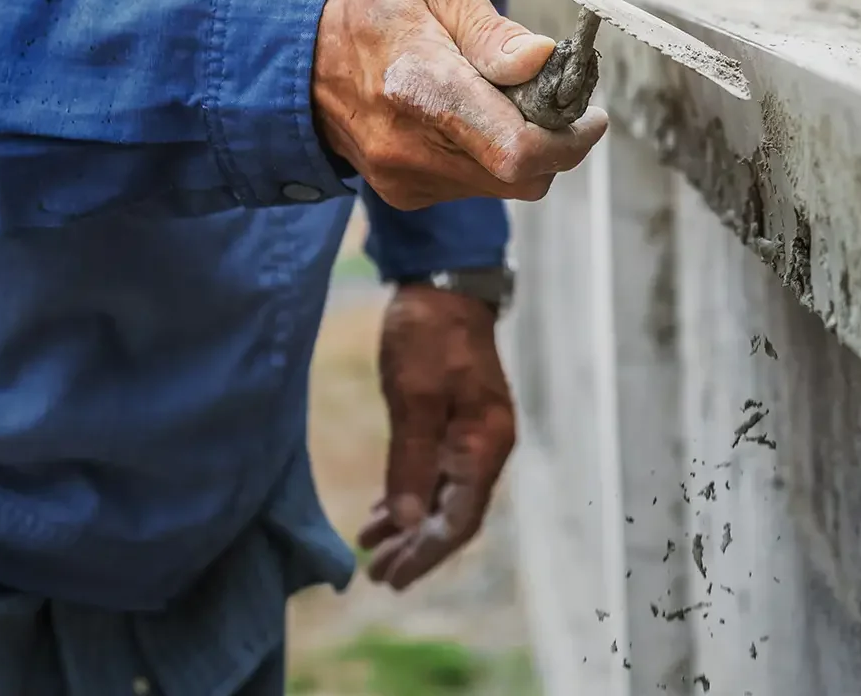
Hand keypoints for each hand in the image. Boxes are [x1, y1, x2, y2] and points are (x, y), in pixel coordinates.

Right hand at [313, 0, 607, 209]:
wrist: (296, 56)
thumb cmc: (373, 14)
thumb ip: (493, 35)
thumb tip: (541, 61)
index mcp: (421, 86)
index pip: (517, 148)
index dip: (570, 142)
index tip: (592, 118)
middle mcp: (411, 145)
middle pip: (521, 177)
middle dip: (554, 146)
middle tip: (558, 106)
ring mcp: (405, 177)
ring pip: (502, 187)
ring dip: (522, 152)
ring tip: (505, 103)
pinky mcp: (404, 193)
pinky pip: (473, 187)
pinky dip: (489, 158)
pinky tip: (470, 121)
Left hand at [357, 285, 516, 590]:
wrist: (444, 283)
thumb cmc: (428, 335)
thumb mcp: (413, 398)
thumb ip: (412, 462)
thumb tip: (410, 522)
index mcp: (484, 443)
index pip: (460, 519)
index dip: (426, 553)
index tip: (390, 577)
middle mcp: (488, 445)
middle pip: (456, 515)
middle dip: (417, 548)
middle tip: (376, 575)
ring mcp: (476, 433)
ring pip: (447, 497)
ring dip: (411, 526)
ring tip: (372, 549)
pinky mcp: (460, 420)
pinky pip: (440, 473)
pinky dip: (414, 496)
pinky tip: (386, 510)